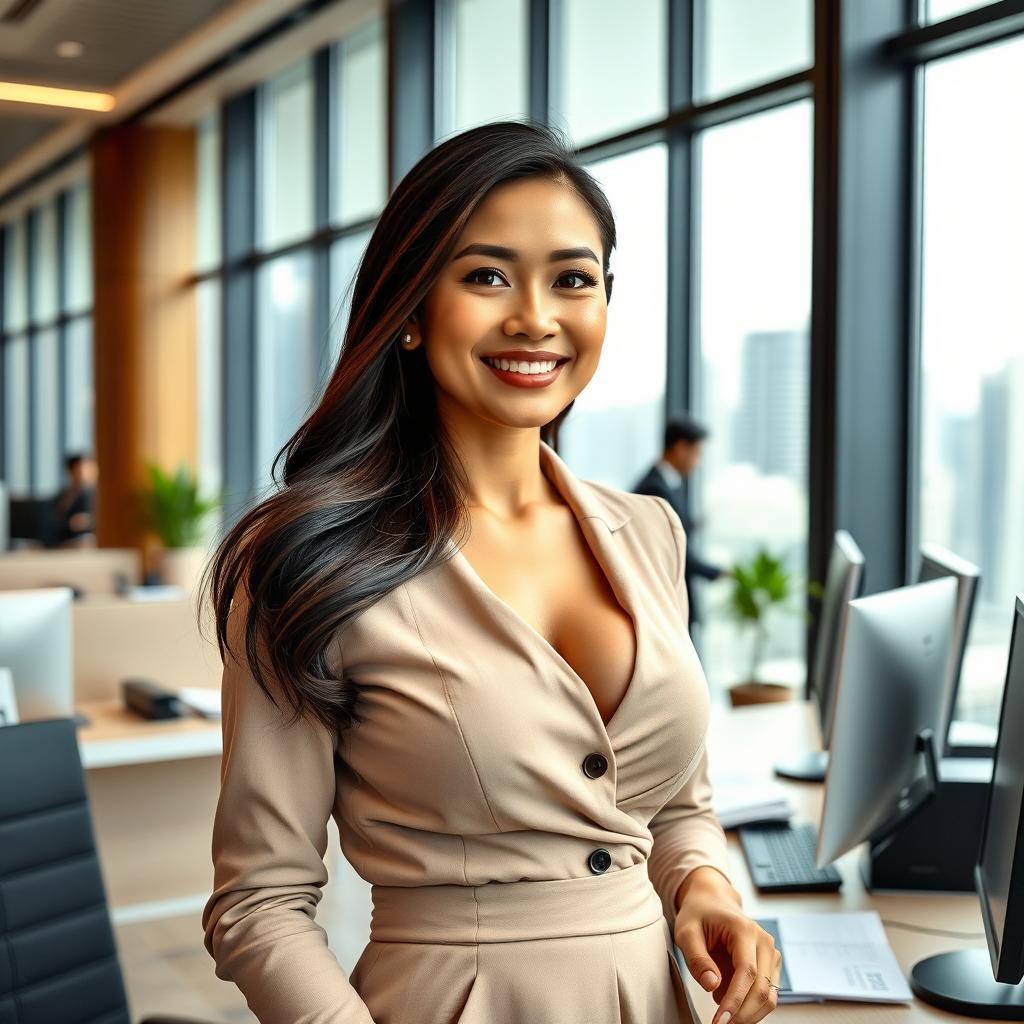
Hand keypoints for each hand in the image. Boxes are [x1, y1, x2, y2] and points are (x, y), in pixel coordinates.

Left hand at [673, 867, 781, 1023]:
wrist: (712, 901)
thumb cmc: (699, 914)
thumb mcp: (686, 931)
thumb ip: (697, 958)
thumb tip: (712, 985)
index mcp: (745, 930)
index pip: (747, 973)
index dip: (735, 1002)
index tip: (720, 1022)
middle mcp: (764, 942)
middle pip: (762, 990)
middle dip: (742, 1015)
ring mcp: (771, 954)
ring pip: (769, 997)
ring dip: (747, 1013)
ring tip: (720, 1010)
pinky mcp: (771, 965)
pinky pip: (766, 994)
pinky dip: (749, 1006)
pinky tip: (728, 1001)